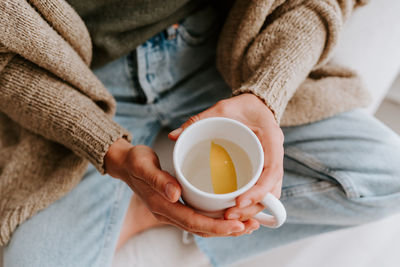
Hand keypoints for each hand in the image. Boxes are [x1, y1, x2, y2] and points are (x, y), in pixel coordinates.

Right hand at [104, 138, 248, 236]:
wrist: (125, 163)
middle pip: (201, 228)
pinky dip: (215, 218)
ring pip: (202, 225)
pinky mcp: (177, 205)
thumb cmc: (135, 162)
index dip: (216, 226)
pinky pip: (199, 216)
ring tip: (248, 223)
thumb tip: (176, 194)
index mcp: (161, 205)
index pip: (193, 222)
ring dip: (224, 226)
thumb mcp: (143, 165)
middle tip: (251, 226)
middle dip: (227, 230)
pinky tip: (229, 214)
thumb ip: (158, 179)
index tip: (237, 225)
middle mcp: (168, 212)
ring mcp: (172, 211)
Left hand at [169, 93, 283, 228]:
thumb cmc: (241, 107)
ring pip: (270, 195)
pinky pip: (263, 190)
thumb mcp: (221, 109)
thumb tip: (174, 136)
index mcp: (271, 138)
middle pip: (273, 190)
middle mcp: (275, 154)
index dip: (258, 190)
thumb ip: (199, 120)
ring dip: (252, 209)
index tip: (238, 201)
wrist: (256, 105)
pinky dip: (252, 202)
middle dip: (252, 207)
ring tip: (229, 216)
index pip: (272, 170)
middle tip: (228, 215)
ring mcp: (272, 163)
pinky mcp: (264, 170)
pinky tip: (235, 209)